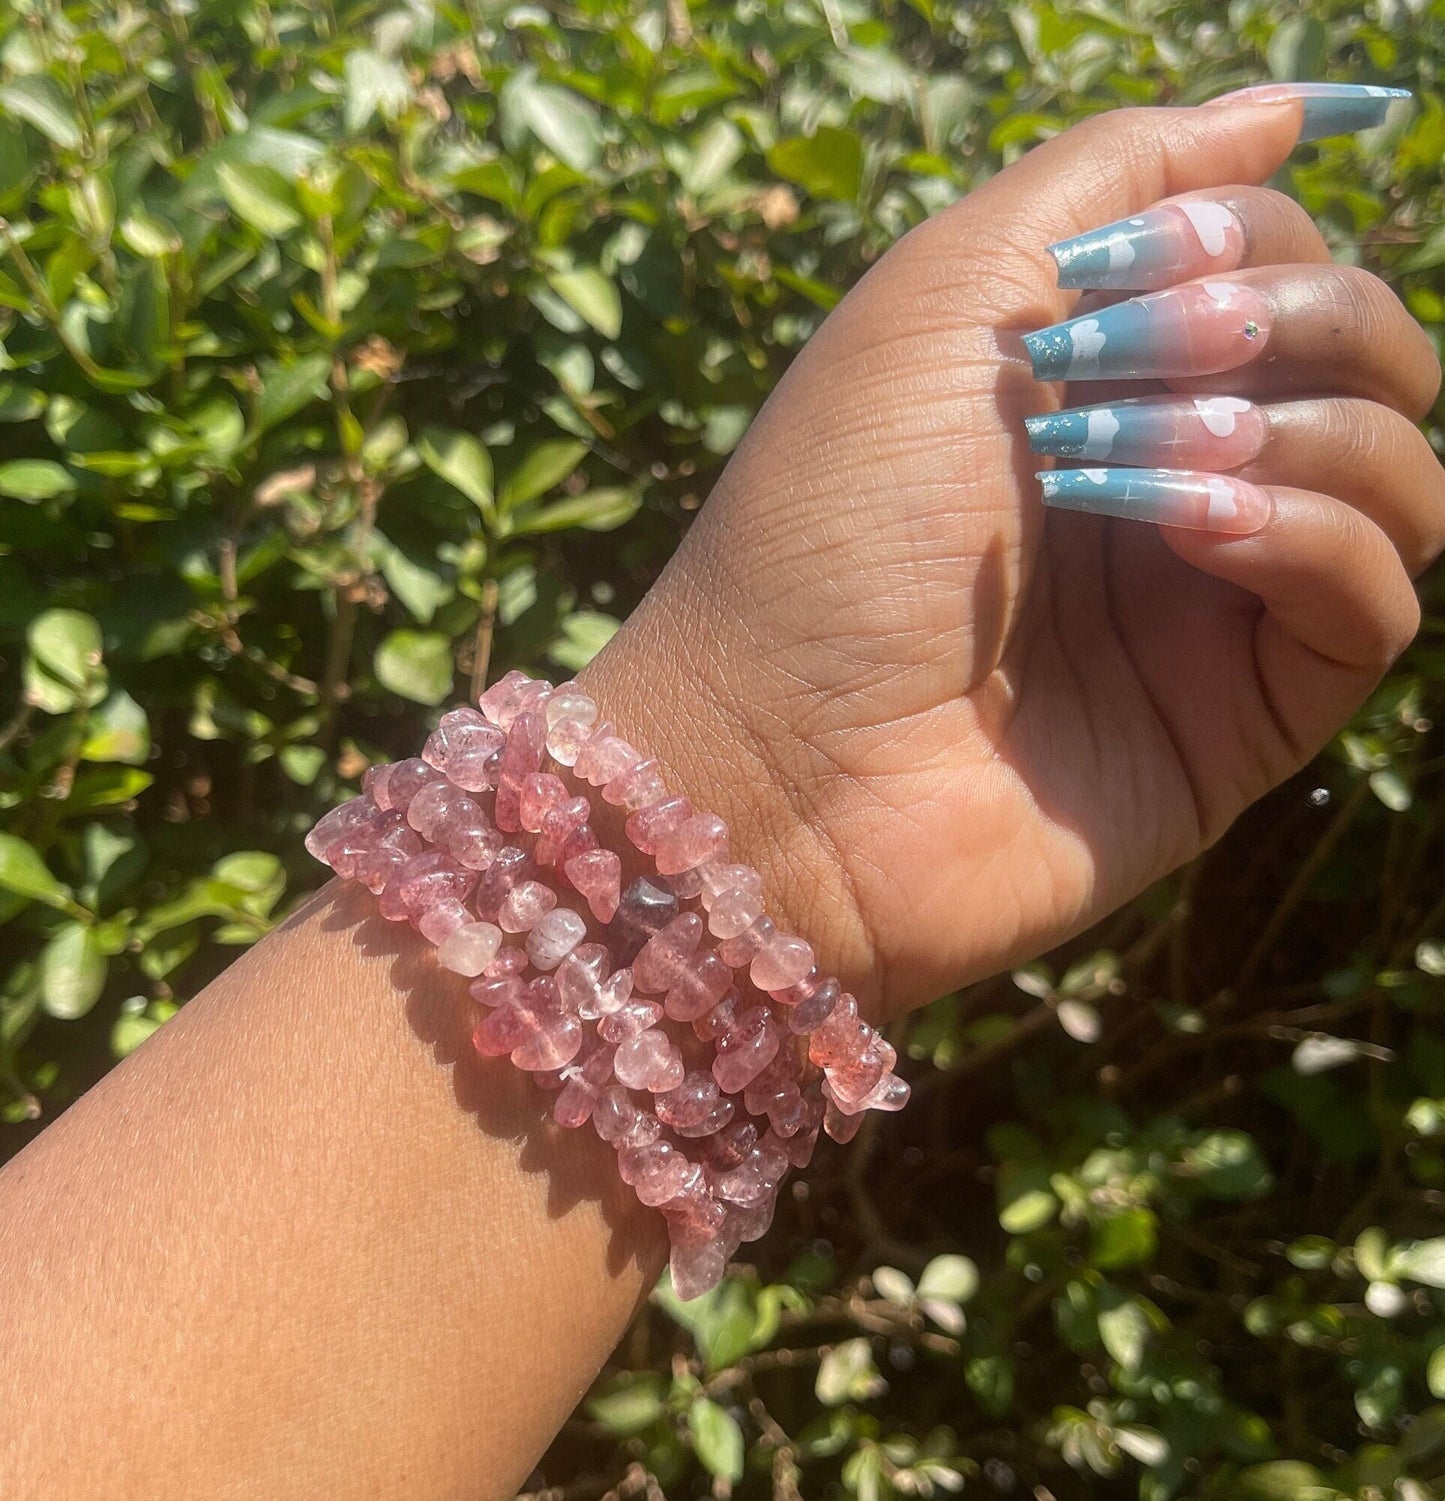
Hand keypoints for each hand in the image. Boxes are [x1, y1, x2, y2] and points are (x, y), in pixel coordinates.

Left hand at [581, 101, 1443, 1017]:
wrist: (780, 750)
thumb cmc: (834, 516)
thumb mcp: (951, 289)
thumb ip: (1116, 177)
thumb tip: (1289, 109)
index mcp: (1103, 379)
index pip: (1277, 259)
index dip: (1238, 233)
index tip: (1112, 279)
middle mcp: (1172, 479)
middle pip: (1365, 352)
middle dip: (1285, 319)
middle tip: (1139, 361)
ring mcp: (1211, 605)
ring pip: (1399, 469)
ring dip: (1297, 429)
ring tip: (1150, 469)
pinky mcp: (1242, 718)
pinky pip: (1378, 598)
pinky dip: (1309, 535)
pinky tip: (1193, 535)